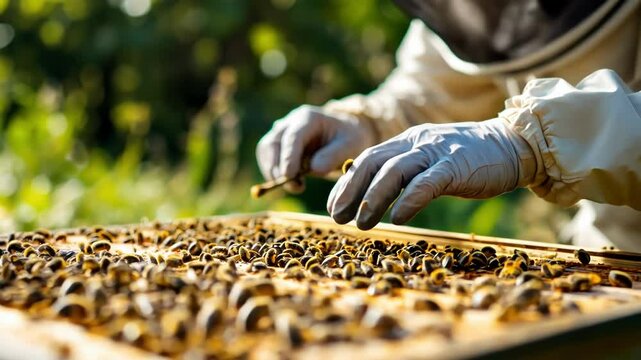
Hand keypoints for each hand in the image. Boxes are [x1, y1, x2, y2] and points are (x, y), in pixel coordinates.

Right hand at [256, 105, 376, 191]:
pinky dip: (274, 173)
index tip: (288, 175)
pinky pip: (267, 159)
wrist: (344, 136)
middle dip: (278, 167)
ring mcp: (281, 132)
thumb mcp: (350, 145)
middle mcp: (290, 122)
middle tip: (295, 187)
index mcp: (308, 118)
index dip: (288, 156)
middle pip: (273, 143)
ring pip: (265, 151)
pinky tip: (293, 183)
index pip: (292, 137)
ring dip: (274, 172)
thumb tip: (313, 169)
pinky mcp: (277, 145)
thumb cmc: (348, 139)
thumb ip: (333, 155)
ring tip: (297, 187)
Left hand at [326, 118, 534, 228]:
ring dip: (373, 198)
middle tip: (337, 216)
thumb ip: (405, 170)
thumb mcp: (430, 159)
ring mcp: (436, 152)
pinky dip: (409, 200)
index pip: (367, 158)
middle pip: (372, 162)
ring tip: (361, 223)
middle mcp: (416, 143)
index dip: (346, 183)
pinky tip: (397, 218)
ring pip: (394, 171)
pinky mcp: (457, 166)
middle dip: (350, 190)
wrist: (513, 144)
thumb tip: (374, 192)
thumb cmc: (469, 159)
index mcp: (407, 141)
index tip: (334, 206)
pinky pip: (427, 183)